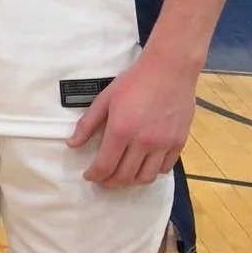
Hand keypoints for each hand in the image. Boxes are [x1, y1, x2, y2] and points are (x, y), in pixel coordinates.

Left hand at [67, 51, 196, 186]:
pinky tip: (144, 165)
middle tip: (103, 179)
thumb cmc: (134, 82)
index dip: (94, 175)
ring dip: (131, 181)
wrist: (170, 70)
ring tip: (123, 175)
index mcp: (121, 131)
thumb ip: (87, 124)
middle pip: (125, 176)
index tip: (89, 176)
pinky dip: (152, 172)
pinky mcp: (179, 142)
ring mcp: (164, 144)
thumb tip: (72, 144)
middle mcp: (143, 142)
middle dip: (110, 182)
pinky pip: (165, 168)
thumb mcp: (105, 99)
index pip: (105, 166)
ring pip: (146, 177)